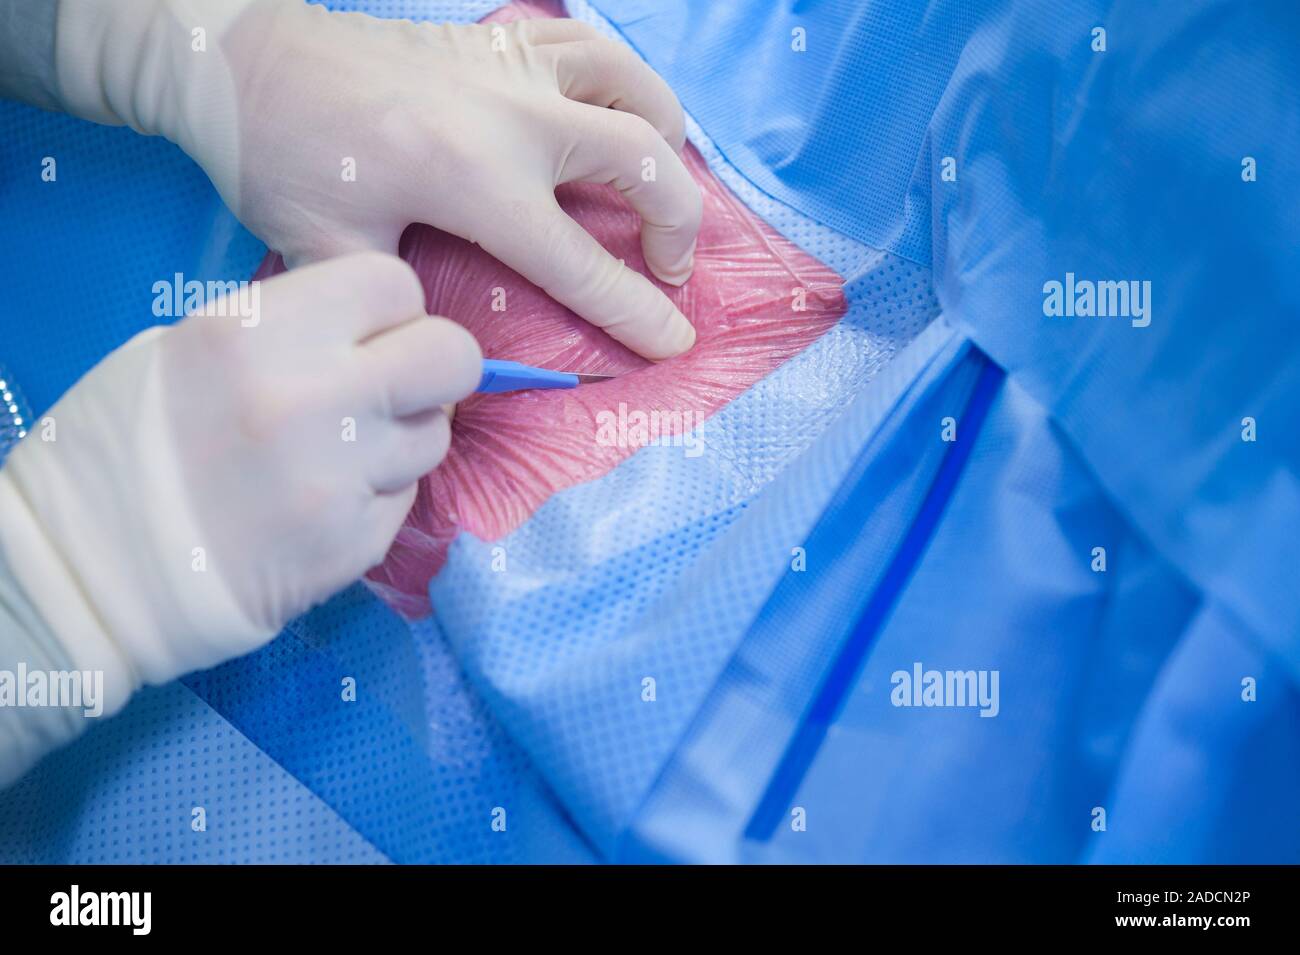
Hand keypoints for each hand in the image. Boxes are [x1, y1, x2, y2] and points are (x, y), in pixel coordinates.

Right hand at [0, 253, 477, 695]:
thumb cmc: (136, 440)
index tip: (371, 331)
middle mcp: (309, 399)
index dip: (392, 307)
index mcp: (254, 331)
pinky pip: (405, 498)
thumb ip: (298, 327)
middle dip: (435, 366)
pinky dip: (377, 495)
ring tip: (339, 452)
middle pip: (451, 355)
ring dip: (404, 438)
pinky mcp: (354, 545)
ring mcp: (338, 479)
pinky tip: (322, 502)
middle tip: (398, 385)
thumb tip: (384, 329)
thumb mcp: (198, 347)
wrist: (94, 566)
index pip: (394, 281)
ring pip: (435, 436)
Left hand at [56, 0, 702, 358]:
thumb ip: (398, 309)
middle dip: (678, 225)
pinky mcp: (501, 36)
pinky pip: (592, 47)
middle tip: (667, 266)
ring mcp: (512, 66)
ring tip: (659, 182)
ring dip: (667, 141)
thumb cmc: (282, 159)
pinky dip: (623, 83)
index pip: (581, 263)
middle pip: (643, 162)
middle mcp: (512, 117)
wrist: (245, 58)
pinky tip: (612, 115)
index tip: (678, 342)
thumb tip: (442, 359)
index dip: (637, 312)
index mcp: (472, 180)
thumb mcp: (331, 250)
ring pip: (635, 87)